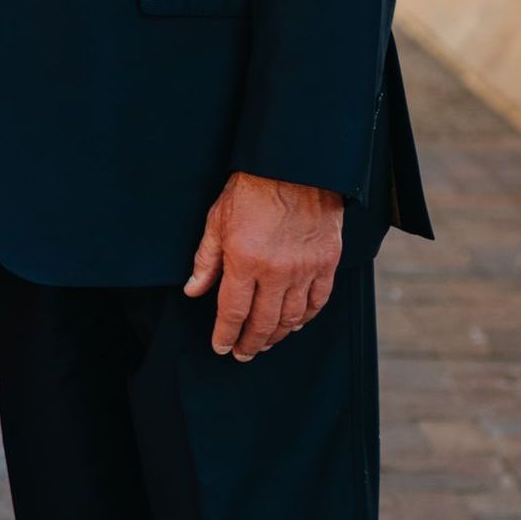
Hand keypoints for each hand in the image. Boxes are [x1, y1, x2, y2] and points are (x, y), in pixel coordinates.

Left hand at [182, 171, 343, 361]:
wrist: (294, 167)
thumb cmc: (251, 190)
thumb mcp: (217, 220)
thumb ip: (206, 260)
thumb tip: (193, 291)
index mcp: (244, 261)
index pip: (232, 312)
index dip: (225, 335)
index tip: (221, 347)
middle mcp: (275, 271)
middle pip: (262, 322)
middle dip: (250, 343)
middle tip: (243, 352)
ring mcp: (304, 269)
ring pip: (291, 318)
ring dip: (277, 336)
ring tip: (265, 342)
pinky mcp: (326, 263)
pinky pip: (317, 302)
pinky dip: (306, 318)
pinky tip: (296, 324)